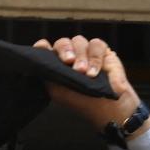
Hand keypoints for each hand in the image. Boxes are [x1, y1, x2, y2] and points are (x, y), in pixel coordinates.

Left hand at [34, 35, 149, 134]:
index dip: (42, 46)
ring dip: (81, 56)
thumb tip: (41, 60)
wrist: (107, 108)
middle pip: (63, 42)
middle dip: (65, 50)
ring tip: (85, 73)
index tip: (43, 49)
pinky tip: (94, 72)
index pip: (45, 48)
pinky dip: (95, 58)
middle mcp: (69, 55)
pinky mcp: (101, 51)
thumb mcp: (58, 91)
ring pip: (79, 41)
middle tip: (69, 62)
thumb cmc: (81, 101)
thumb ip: (47, 75)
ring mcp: (85, 52)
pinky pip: (97, 44)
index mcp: (55, 64)